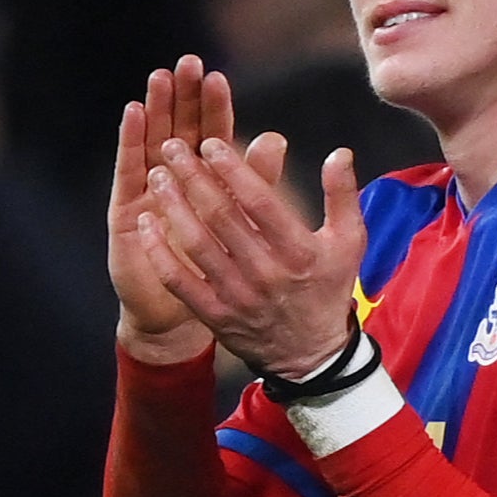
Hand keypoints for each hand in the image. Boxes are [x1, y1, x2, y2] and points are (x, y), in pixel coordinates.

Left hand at [130, 86, 365, 379]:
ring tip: (157, 176)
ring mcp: (237, 295)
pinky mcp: (215, 314)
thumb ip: (343, 196)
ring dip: (173, 206)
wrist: (311, 353)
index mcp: (300, 251)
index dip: (233, 170)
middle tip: (171, 147)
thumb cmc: (328, 288)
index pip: (260, 202)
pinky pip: (179, 280)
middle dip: (193, 177)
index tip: (211, 143)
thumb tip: (339, 153)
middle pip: (222, 217)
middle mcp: (267, 272)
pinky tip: (146, 224)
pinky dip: (159, 251)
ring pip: (197, 244)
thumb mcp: (350, 242)